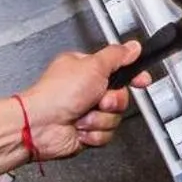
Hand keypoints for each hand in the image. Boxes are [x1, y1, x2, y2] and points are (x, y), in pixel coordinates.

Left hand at [17, 43, 147, 159]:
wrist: (39, 126)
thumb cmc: (56, 94)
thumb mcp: (92, 66)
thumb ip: (116, 56)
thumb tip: (132, 47)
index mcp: (85, 69)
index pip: (118, 69)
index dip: (132, 76)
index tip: (142, 80)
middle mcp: (86, 89)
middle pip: (120, 96)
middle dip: (112, 101)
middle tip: (99, 100)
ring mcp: (86, 111)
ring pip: (114, 117)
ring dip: (100, 119)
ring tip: (83, 115)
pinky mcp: (86, 131)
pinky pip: (105, 134)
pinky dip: (94, 133)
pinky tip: (79, 128)